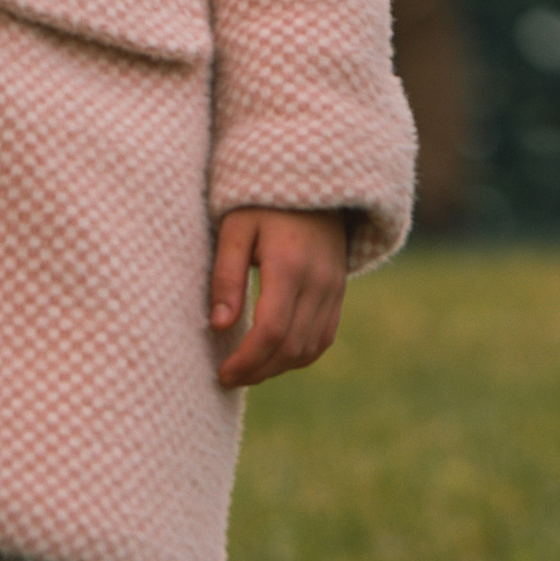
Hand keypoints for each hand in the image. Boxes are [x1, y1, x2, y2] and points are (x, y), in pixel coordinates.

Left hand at [208, 208, 347, 387]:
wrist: (312, 183)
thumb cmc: (262, 203)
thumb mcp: (235, 229)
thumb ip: (226, 276)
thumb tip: (220, 325)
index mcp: (289, 265)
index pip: (271, 329)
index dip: (247, 360)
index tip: (222, 374)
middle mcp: (318, 281)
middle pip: (291, 346)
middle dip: (258, 370)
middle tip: (229, 377)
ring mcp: (334, 288)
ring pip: (310, 348)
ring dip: (278, 367)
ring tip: (247, 370)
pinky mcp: (339, 292)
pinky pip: (324, 337)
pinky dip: (299, 355)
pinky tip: (274, 356)